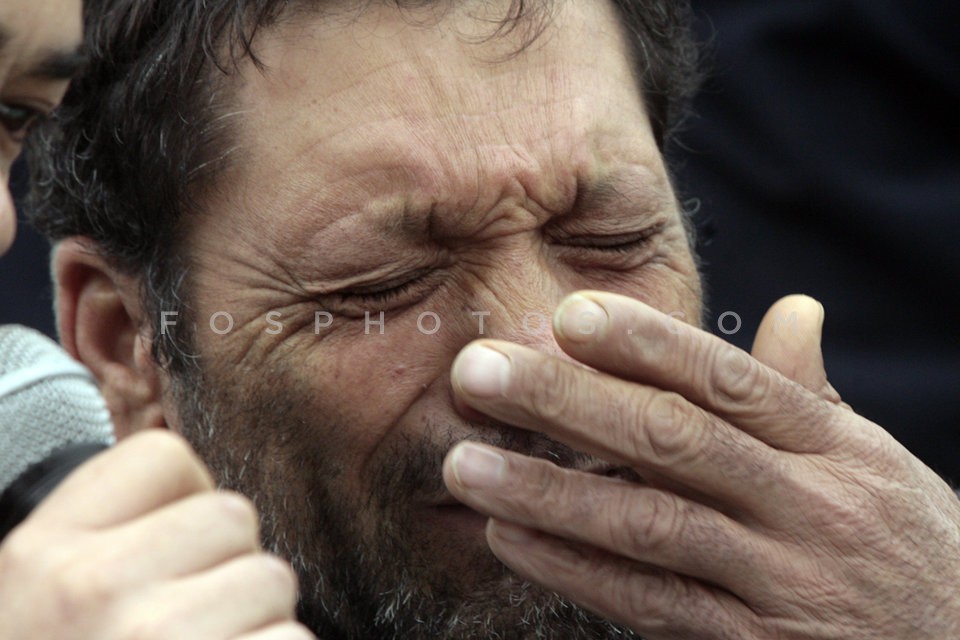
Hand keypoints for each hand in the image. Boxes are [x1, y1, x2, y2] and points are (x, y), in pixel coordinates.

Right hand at [0, 430, 313, 639]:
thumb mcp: (36, 598)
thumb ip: (105, 538)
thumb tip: (196, 497)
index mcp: (44, 551)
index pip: (165, 457)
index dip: (188, 500)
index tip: (174, 553)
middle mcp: (94, 583)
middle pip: (233, 515)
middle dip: (229, 568)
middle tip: (193, 623)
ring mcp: (157, 633)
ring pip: (272, 579)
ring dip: (258, 623)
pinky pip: (294, 638)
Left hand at [442, 292, 959, 638]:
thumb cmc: (904, 543)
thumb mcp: (874, 462)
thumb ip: (812, 393)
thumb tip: (794, 307)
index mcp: (833, 447)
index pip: (729, 381)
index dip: (646, 344)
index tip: (567, 316)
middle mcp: (809, 507)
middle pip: (674, 441)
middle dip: (568, 403)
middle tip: (479, 373)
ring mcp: (784, 584)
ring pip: (651, 527)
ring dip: (549, 492)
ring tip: (465, 463)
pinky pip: (652, 604)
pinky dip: (575, 570)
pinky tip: (511, 539)